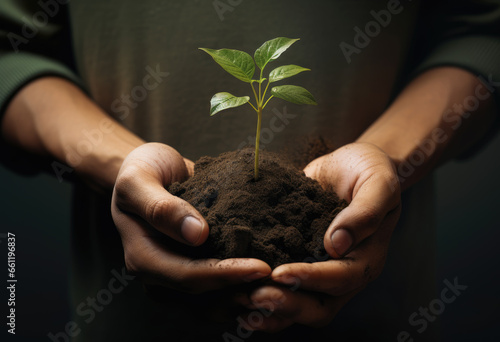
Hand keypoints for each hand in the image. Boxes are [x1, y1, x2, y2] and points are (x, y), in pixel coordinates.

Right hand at [111, 143, 270, 293]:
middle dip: (243, 291)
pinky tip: (271, 278)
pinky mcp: (196, 267)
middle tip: (281, 283)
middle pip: (205, 297)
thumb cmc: (140, 171)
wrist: (149, 169)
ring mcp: (178, 274)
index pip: (187, 277)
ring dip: (247, 296)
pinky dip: (244, 285)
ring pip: (215, 301)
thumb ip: (161, 207)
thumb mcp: (138, 181)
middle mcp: (161, 275)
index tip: (261, 267)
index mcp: (143, 259)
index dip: (225, 276)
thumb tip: (197, 234)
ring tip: (282, 288)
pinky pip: (221, 287)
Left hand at [236, 142, 400, 330]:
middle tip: (255, 296)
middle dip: (287, 304)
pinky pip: (285, 289)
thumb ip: (365, 212)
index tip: (280, 274)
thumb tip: (336, 244)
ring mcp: (321, 271)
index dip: (310, 279)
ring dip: (272, 308)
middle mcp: (344, 272)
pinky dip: (265, 297)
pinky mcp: (300, 261)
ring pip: (300, 305)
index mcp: (366, 258)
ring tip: (241, 300)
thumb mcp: (378, 184)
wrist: (351, 165)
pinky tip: (238, 295)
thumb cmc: (370, 172)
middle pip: (320, 307)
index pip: (340, 279)